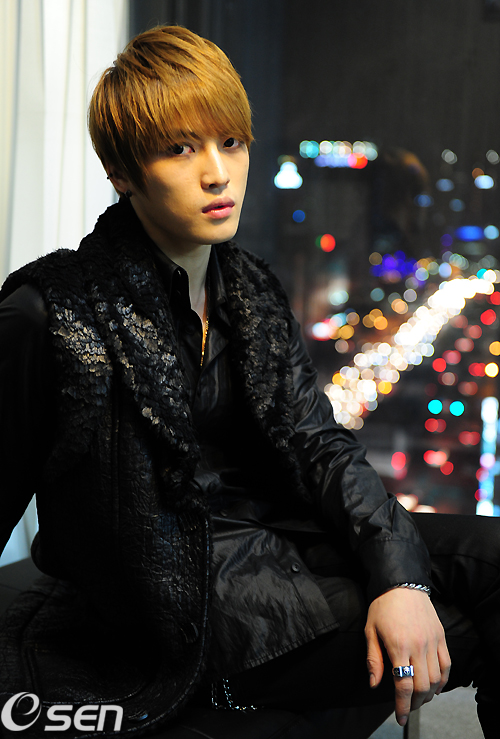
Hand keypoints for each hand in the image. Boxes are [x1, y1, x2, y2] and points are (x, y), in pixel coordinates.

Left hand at [365, 587, 450, 726]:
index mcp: (398, 645)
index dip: (402, 705)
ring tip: (418, 698)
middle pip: (421, 686)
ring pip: (436, 679)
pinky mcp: (441, 637)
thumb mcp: (370, 630)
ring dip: (428, 694)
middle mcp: (418, 646)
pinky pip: (446, 665)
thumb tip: (374, 684)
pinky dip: (443, 680)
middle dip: (414, 703)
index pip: (403, 684)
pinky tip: (435, 687)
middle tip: (407, 708)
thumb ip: (374, 659)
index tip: (399, 717)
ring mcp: (432, 641)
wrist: (402, 583)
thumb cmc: (382, 606)